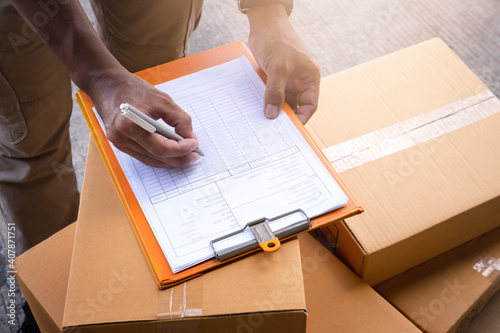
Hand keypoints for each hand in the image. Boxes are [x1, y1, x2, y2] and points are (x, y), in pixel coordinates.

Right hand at [88, 68, 200, 167]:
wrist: (106, 83)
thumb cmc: (132, 88)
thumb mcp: (163, 99)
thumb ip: (180, 120)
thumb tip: (190, 138)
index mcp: (130, 124)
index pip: (160, 148)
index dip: (181, 150)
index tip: (195, 145)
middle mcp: (122, 138)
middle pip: (156, 157)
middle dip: (179, 159)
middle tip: (195, 156)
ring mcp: (119, 143)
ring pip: (151, 160)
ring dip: (170, 160)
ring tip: (187, 156)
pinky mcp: (120, 144)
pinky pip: (144, 156)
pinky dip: (159, 157)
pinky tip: (172, 154)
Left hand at [247, 5, 320, 123]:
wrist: (264, 23)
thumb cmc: (277, 40)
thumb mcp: (278, 68)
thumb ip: (275, 92)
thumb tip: (272, 114)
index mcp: (309, 78)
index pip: (310, 105)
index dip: (301, 118)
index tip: (290, 129)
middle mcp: (300, 80)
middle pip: (295, 105)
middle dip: (286, 117)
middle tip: (274, 130)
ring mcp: (286, 79)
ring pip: (282, 101)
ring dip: (274, 109)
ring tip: (264, 122)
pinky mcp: (274, 77)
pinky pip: (271, 94)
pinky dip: (266, 101)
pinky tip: (258, 109)